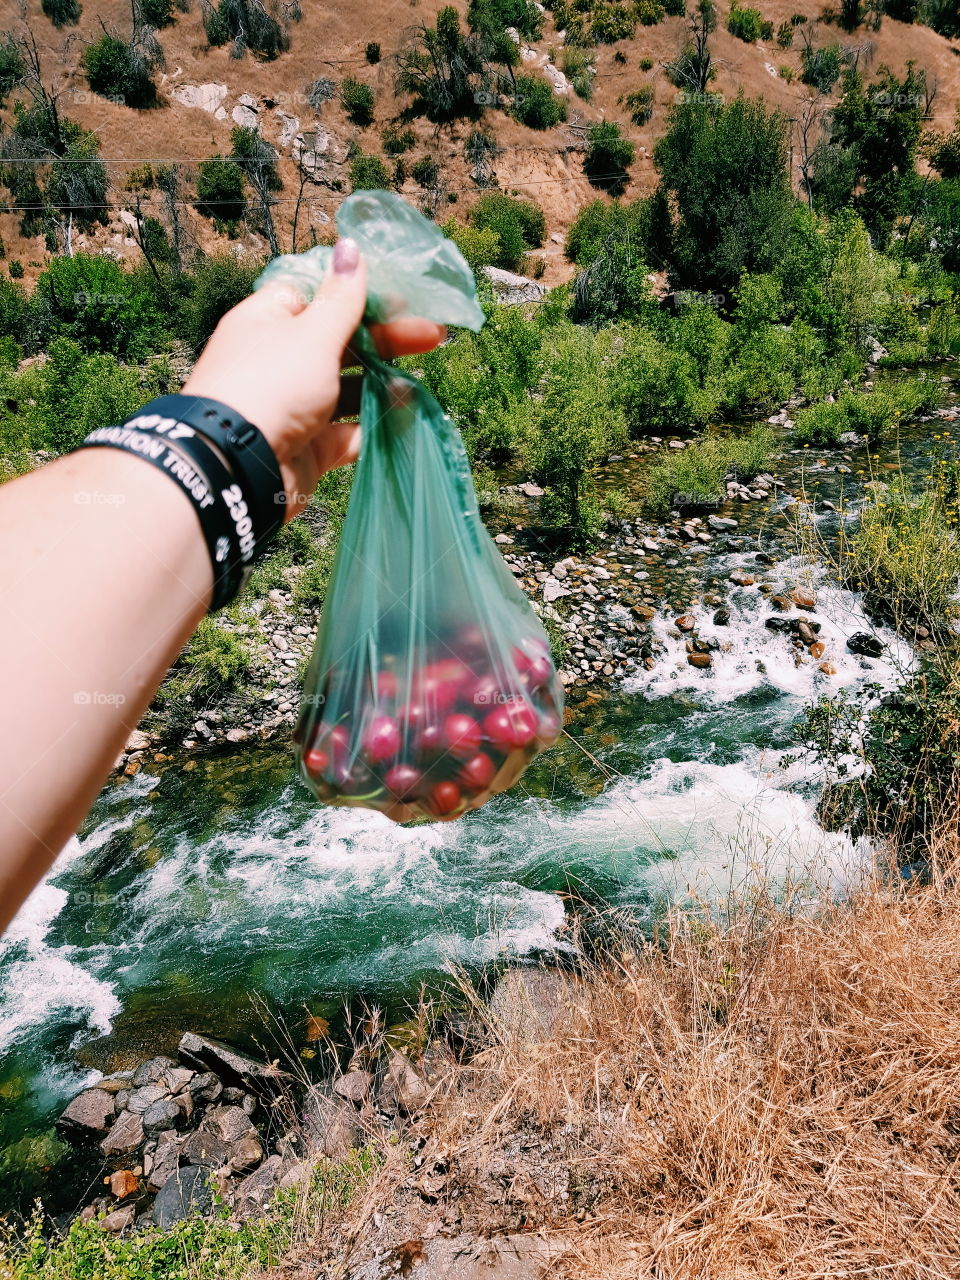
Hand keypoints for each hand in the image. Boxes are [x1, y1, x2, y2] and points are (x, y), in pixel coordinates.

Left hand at [181, 237, 445, 519]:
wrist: (238, 468)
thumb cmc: (272, 385)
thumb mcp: (312, 334)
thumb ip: (341, 298)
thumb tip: (350, 244)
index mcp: (270, 321)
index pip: (315, 296)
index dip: (356, 293)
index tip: (399, 295)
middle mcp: (280, 360)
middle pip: (340, 342)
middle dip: (386, 339)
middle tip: (433, 335)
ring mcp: (295, 405)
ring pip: (347, 388)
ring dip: (381, 385)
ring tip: (414, 386)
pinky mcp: (309, 446)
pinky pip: (348, 431)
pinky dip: (373, 426)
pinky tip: (403, 419)